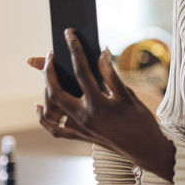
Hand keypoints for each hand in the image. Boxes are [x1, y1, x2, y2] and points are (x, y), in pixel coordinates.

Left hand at [29, 30, 163, 155]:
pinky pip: (55, 129)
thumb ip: (111, 75)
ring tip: (48, 73)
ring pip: (51, 110)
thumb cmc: (141, 121)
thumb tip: (101, 53)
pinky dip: (44, 118)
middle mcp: (85, 118)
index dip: (75, 50)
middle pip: (55, 92)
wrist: (146, 150)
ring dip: (45, 90)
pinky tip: (38, 107)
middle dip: (48, 71)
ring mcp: (80, 129)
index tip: (69, 34)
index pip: (82, 71)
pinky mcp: (80, 137)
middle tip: (51, 55)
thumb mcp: (129, 95)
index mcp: (99, 105)